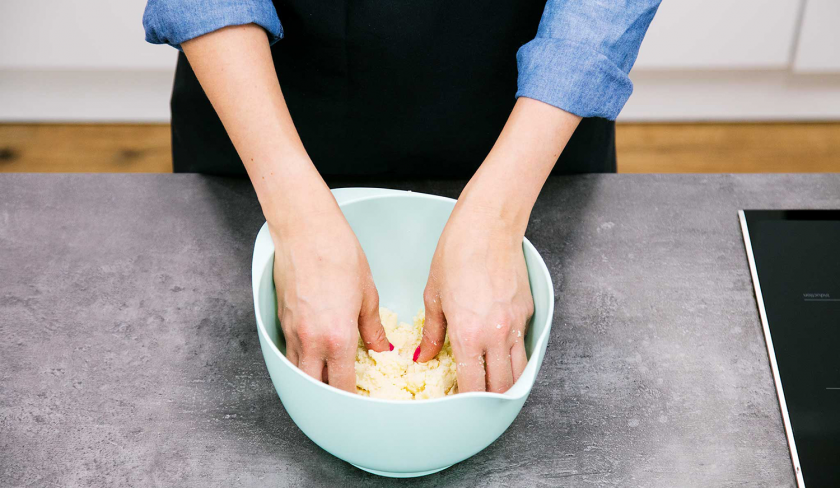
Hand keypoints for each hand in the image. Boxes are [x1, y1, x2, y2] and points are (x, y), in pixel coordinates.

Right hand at [271, 203, 389, 391]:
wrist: (305, 229)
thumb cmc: (339, 253)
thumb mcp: (367, 293)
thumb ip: (372, 327)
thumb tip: (379, 347)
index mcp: (337, 337)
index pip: (342, 384)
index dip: (351, 399)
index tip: (360, 402)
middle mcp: (310, 340)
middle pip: (314, 386)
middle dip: (328, 396)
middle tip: (343, 397)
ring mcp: (291, 331)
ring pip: (298, 370)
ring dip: (312, 378)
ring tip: (328, 379)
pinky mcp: (280, 318)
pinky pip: (289, 350)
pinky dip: (300, 359)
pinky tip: (313, 354)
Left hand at [415, 97, 580, 392]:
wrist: (489, 224)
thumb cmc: (456, 253)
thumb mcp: (434, 294)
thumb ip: (432, 332)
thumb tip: (424, 356)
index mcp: (468, 334)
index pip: (470, 385)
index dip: (463, 402)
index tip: (454, 405)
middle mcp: (496, 334)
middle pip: (500, 387)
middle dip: (488, 401)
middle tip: (474, 403)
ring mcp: (516, 324)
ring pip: (518, 371)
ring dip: (505, 384)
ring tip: (491, 389)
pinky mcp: (527, 311)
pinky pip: (524, 345)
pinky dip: (515, 358)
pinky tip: (502, 358)